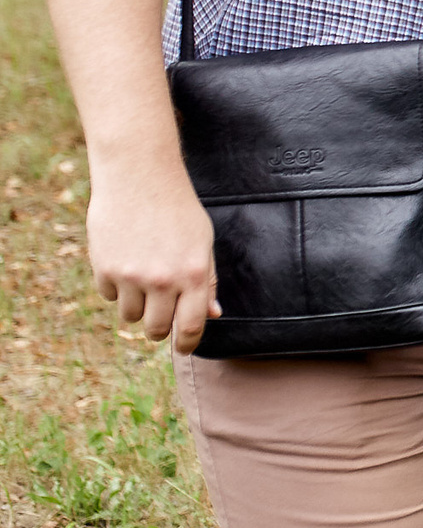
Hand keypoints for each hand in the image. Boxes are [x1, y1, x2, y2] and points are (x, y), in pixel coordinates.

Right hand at [88, 162, 219, 353]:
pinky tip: (124, 260)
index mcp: (194, 275)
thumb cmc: (178, 210)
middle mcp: (163, 280)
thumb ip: (207, 281)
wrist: (139, 178)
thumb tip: (212, 315)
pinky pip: (109, 295)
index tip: (183, 348)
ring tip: (143, 277)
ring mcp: (131, 276)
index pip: (190, 328)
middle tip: (160, 315)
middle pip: (155, 330)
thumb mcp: (203, 243)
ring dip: (137, 305)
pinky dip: (116, 286)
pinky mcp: (104, 268)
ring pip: (130, 315)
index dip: (187, 345)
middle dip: (158, 328)